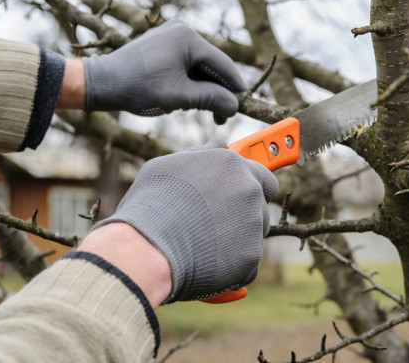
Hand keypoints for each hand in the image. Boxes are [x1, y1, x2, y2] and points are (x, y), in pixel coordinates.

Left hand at [82, 20, 245, 123]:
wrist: (103, 83)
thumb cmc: (139, 88)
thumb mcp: (180, 97)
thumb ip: (211, 99)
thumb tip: (235, 106)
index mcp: (188, 37)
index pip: (222, 64)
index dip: (235, 87)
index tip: (243, 106)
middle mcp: (181, 30)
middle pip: (211, 65)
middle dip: (216, 91)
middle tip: (219, 117)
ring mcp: (170, 36)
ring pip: (198, 66)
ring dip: (202, 88)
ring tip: (197, 109)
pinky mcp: (161, 45)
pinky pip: (185, 63)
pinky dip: (189, 82)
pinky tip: (185, 99)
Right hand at [92, 139, 277, 302]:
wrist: (146, 248)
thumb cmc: (150, 205)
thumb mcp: (168, 166)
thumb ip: (202, 153)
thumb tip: (220, 144)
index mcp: (231, 164)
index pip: (260, 172)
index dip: (250, 183)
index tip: (240, 194)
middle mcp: (248, 189)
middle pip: (261, 203)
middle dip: (246, 211)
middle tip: (218, 222)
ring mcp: (252, 222)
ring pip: (254, 232)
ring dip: (238, 237)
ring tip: (203, 242)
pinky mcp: (251, 255)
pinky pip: (248, 261)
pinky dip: (232, 265)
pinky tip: (205, 262)